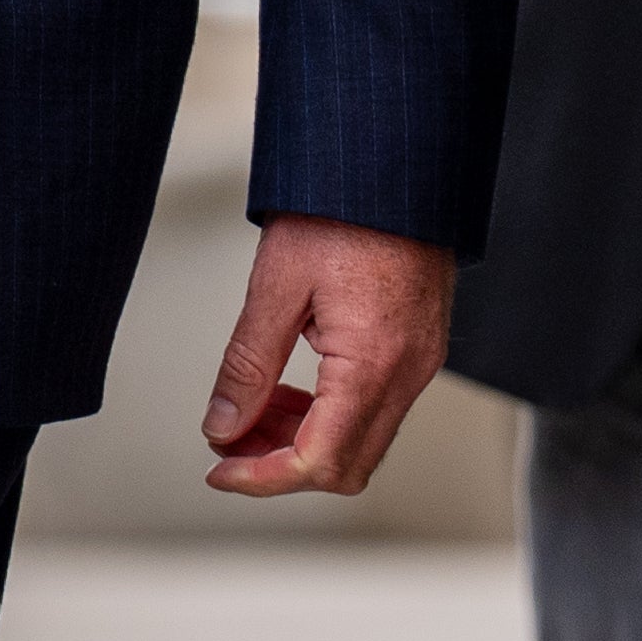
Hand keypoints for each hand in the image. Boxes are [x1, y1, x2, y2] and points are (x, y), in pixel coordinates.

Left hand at [200, 215, 460, 499]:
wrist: (395, 163)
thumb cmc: (342, 210)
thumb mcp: (276, 284)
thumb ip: (247, 366)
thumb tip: (222, 427)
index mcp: (376, 360)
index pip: (319, 459)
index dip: (262, 477)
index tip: (219, 468)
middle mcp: (410, 370)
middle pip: (347, 466)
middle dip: (281, 465)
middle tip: (230, 440)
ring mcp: (422, 360)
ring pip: (362, 440)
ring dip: (303, 439)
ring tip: (254, 405)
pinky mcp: (420, 346)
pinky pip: (377, 407)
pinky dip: (329, 412)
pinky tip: (292, 384)